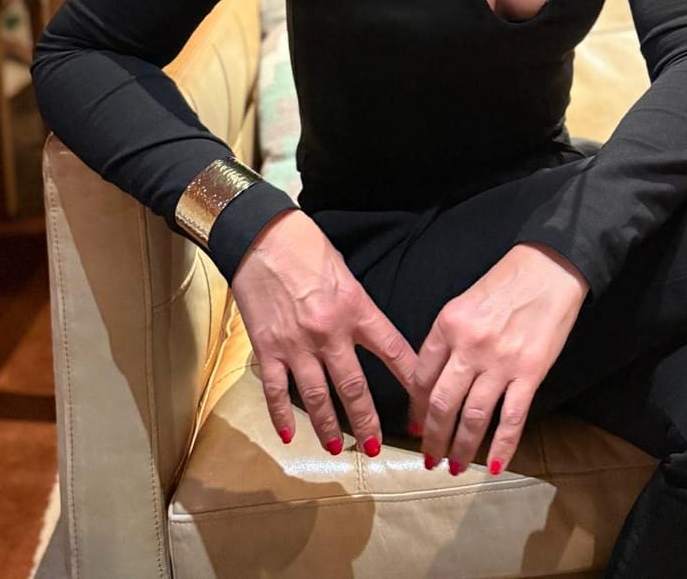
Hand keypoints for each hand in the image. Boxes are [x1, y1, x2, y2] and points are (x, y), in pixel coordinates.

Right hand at [231, 210, 417, 456]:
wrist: (263, 238)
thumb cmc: (308, 249)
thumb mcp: (346, 275)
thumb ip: (359, 309)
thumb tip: (371, 337)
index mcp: (356, 309)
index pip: (393, 352)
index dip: (411, 382)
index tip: (422, 406)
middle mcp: (330, 331)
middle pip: (354, 387)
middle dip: (367, 422)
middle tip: (374, 448)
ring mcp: (297, 343)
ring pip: (317, 396)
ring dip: (328, 426)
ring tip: (336, 448)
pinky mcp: (268, 347)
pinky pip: (276, 390)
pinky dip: (282, 415)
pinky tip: (289, 434)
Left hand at [411, 243, 587, 476]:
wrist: (550, 269)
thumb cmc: (507, 282)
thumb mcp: (464, 303)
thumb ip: (448, 340)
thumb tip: (434, 383)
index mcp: (448, 324)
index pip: (422, 377)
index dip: (416, 409)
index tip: (416, 427)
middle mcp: (470, 345)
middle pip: (442, 404)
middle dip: (433, 438)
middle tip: (430, 459)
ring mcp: (500, 361)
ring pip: (473, 417)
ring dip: (462, 448)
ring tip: (456, 466)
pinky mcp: (530, 372)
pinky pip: (512, 418)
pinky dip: (502, 447)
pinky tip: (493, 465)